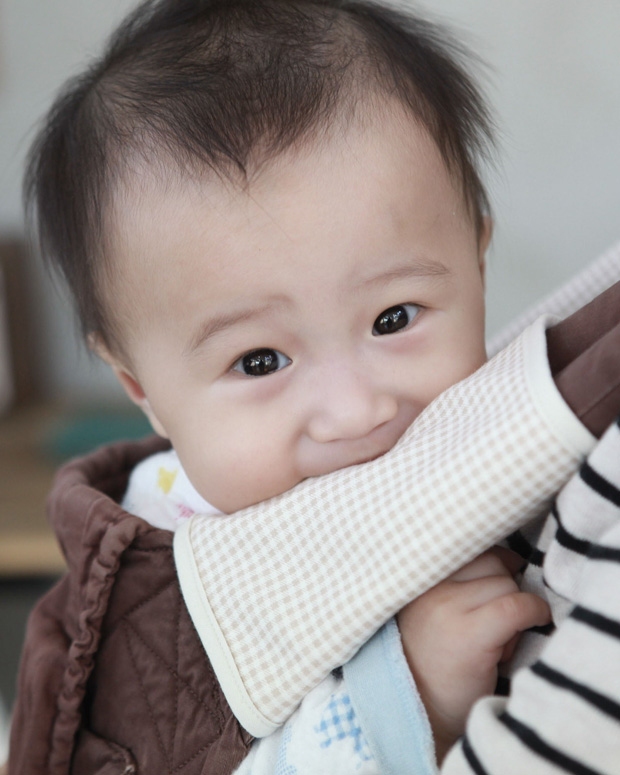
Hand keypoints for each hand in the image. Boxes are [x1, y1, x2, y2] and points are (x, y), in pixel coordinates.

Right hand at [397, 548, 549, 761]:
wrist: (421, 712)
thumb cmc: (436, 661)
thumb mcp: (436, 608)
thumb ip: (460, 580)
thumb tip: (513, 558)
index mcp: (418, 578)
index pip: (469, 545)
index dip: (494, 562)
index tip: (500, 581)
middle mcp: (429, 587)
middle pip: (492, 560)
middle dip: (504, 584)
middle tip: (496, 617)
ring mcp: (447, 608)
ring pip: (506, 583)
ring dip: (514, 605)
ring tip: (499, 635)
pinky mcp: (470, 634)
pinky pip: (517, 607)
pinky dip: (534, 612)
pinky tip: (535, 623)